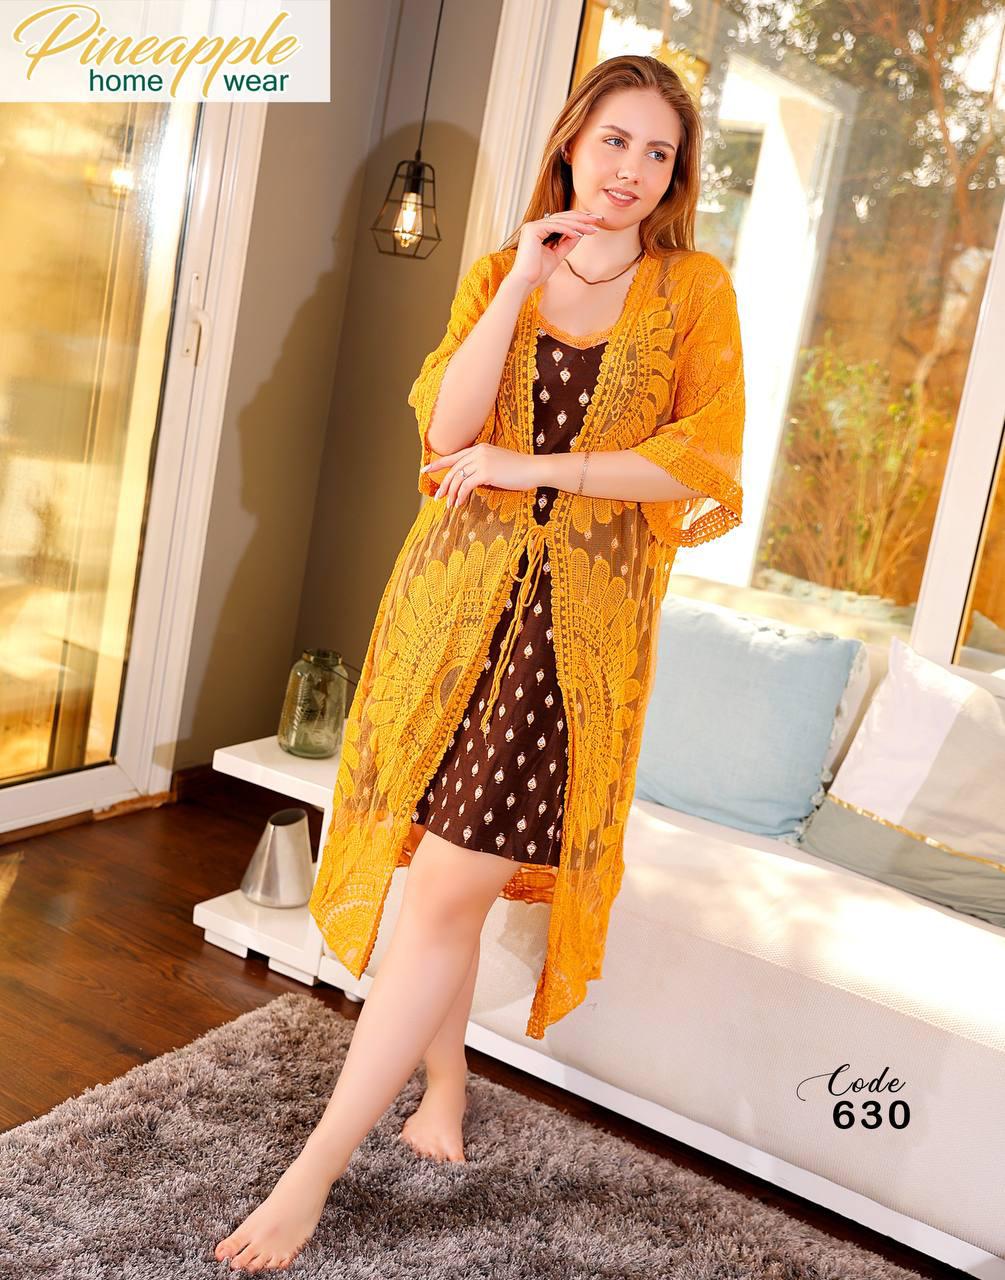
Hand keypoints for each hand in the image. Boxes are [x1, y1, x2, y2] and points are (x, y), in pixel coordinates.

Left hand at [420, 443, 541, 506]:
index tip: (425, 471)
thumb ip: (482, 469)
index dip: (438, 464)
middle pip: (453, 469)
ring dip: (452, 494)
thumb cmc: (519, 470)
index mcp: (479, 448)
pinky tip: (460, 504)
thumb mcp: (498, 465)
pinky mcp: (486, 472)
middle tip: (438, 497)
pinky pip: (466, 485)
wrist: (534, 469)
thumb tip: (470, 482)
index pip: (454, 456)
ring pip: (458, 478)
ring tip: (450, 505)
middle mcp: (478, 452)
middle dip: (444, 485)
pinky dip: (461, 496)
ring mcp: (481, 461)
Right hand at [509, 208, 604, 290]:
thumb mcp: (557, 255)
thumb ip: (567, 243)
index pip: (561, 221)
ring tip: (592, 228)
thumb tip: (580, 233)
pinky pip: (555, 226)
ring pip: (560, 221)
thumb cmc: (537, 273)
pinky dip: (568, 229)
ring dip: (578, 224)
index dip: (578, 221)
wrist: (525, 282)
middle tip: (597, 219)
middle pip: (562, 217)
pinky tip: (579, 234)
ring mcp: (532, 226)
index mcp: (538, 230)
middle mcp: (534, 225)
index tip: (593, 223)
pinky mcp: (532, 229)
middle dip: (581, 218)